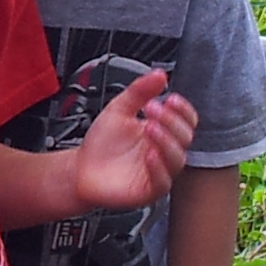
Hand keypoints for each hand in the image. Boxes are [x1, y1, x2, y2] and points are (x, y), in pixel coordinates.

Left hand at [72, 67, 195, 209]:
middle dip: (171, 121)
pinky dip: (158, 168)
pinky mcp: (149, 190)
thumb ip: (139, 91)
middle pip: (185, 137)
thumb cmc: (101, 144)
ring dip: (166, 141)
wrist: (80, 169)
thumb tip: (159, 75)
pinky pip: (163, 182)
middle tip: (153, 109)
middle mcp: (163, 152)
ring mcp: (157, 171)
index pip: (186, 121)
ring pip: (177, 159)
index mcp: (161, 131)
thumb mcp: (118, 109)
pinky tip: (150, 154)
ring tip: (150, 127)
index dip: (182, 110)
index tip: (170, 98)